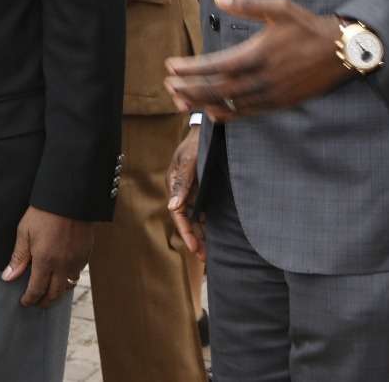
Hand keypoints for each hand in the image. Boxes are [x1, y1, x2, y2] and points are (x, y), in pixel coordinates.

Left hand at [2, 206, 92, 307]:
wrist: (70, 198)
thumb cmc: (44, 212)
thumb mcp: (25, 232)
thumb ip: (19, 257)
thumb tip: (8, 277)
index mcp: (45, 261)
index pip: (37, 290)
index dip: (30, 299)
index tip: (25, 302)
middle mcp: (62, 265)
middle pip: (54, 294)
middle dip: (44, 301)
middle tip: (37, 302)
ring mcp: (76, 260)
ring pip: (68, 285)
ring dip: (58, 291)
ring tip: (50, 291)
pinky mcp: (86, 253)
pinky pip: (78, 272)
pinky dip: (70, 278)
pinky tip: (64, 274)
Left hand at [164, 0, 352, 119]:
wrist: (341, 52)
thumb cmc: (307, 26)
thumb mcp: (278, 7)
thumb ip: (246, 4)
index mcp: (258, 54)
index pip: (216, 66)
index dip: (190, 69)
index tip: (170, 66)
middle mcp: (262, 79)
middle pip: (217, 90)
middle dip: (189, 89)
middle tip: (168, 85)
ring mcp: (270, 95)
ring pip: (229, 105)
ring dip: (201, 104)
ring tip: (179, 101)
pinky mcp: (278, 104)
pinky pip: (246, 113)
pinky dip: (225, 114)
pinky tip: (209, 110)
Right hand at [165, 128, 204, 261]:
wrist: (210, 129)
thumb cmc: (197, 143)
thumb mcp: (188, 162)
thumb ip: (182, 183)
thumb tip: (173, 206)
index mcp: (174, 185)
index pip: (178, 215)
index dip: (186, 233)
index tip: (195, 248)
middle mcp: (182, 191)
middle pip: (186, 220)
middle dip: (194, 239)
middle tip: (204, 258)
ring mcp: (193, 191)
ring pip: (196, 218)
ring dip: (202, 234)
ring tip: (209, 252)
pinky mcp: (203, 189)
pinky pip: (204, 210)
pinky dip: (208, 223)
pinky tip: (215, 234)